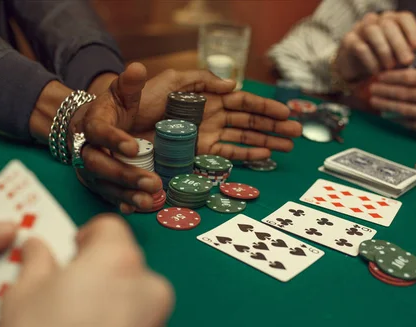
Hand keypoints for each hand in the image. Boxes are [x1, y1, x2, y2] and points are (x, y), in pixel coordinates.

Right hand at [0, 215, 173, 326]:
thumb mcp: (20, 297)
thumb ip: (36, 262)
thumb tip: (39, 248)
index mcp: (119, 262)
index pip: (108, 226)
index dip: (83, 235)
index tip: (64, 251)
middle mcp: (149, 288)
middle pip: (119, 263)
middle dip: (89, 273)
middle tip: (55, 292)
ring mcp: (156, 323)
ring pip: (124, 297)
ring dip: (95, 302)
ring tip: (56, 325)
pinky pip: (128, 326)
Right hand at [71, 63, 162, 214]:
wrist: (88, 126)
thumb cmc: (110, 110)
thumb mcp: (120, 93)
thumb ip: (129, 84)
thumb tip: (138, 68)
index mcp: (91, 125)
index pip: (98, 132)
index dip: (114, 140)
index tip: (134, 146)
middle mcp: (85, 150)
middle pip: (100, 165)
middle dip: (125, 175)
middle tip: (152, 181)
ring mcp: (90, 170)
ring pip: (105, 185)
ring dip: (127, 194)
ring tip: (149, 201)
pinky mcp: (97, 184)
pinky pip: (107, 196)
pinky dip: (121, 203)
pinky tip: (135, 209)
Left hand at [132, 69, 301, 159]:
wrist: (118, 123)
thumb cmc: (141, 99)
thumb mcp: (171, 81)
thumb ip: (201, 81)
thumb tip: (232, 84)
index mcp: (208, 97)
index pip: (244, 102)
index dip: (265, 108)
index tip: (286, 113)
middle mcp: (213, 116)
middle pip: (250, 122)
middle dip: (274, 126)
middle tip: (298, 133)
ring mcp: (207, 135)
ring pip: (244, 138)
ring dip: (267, 141)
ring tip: (288, 146)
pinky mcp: (198, 153)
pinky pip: (227, 153)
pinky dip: (246, 155)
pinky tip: (265, 156)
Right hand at [335, 11, 415, 82]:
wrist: (353, 67)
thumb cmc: (379, 59)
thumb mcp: (396, 55)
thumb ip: (407, 53)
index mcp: (391, 20)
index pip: (404, 18)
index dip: (413, 31)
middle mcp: (375, 20)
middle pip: (389, 25)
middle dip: (400, 44)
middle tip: (407, 61)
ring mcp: (360, 28)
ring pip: (373, 32)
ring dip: (384, 50)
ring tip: (390, 67)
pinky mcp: (348, 41)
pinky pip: (360, 47)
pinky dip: (370, 60)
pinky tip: (376, 71)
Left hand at [369, 54, 415, 140]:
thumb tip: (415, 54)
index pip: (412, 77)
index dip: (392, 77)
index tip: (379, 75)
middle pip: (406, 94)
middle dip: (385, 91)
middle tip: (371, 88)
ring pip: (406, 110)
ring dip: (387, 106)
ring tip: (374, 101)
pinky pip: (412, 124)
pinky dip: (397, 120)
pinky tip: (386, 115)